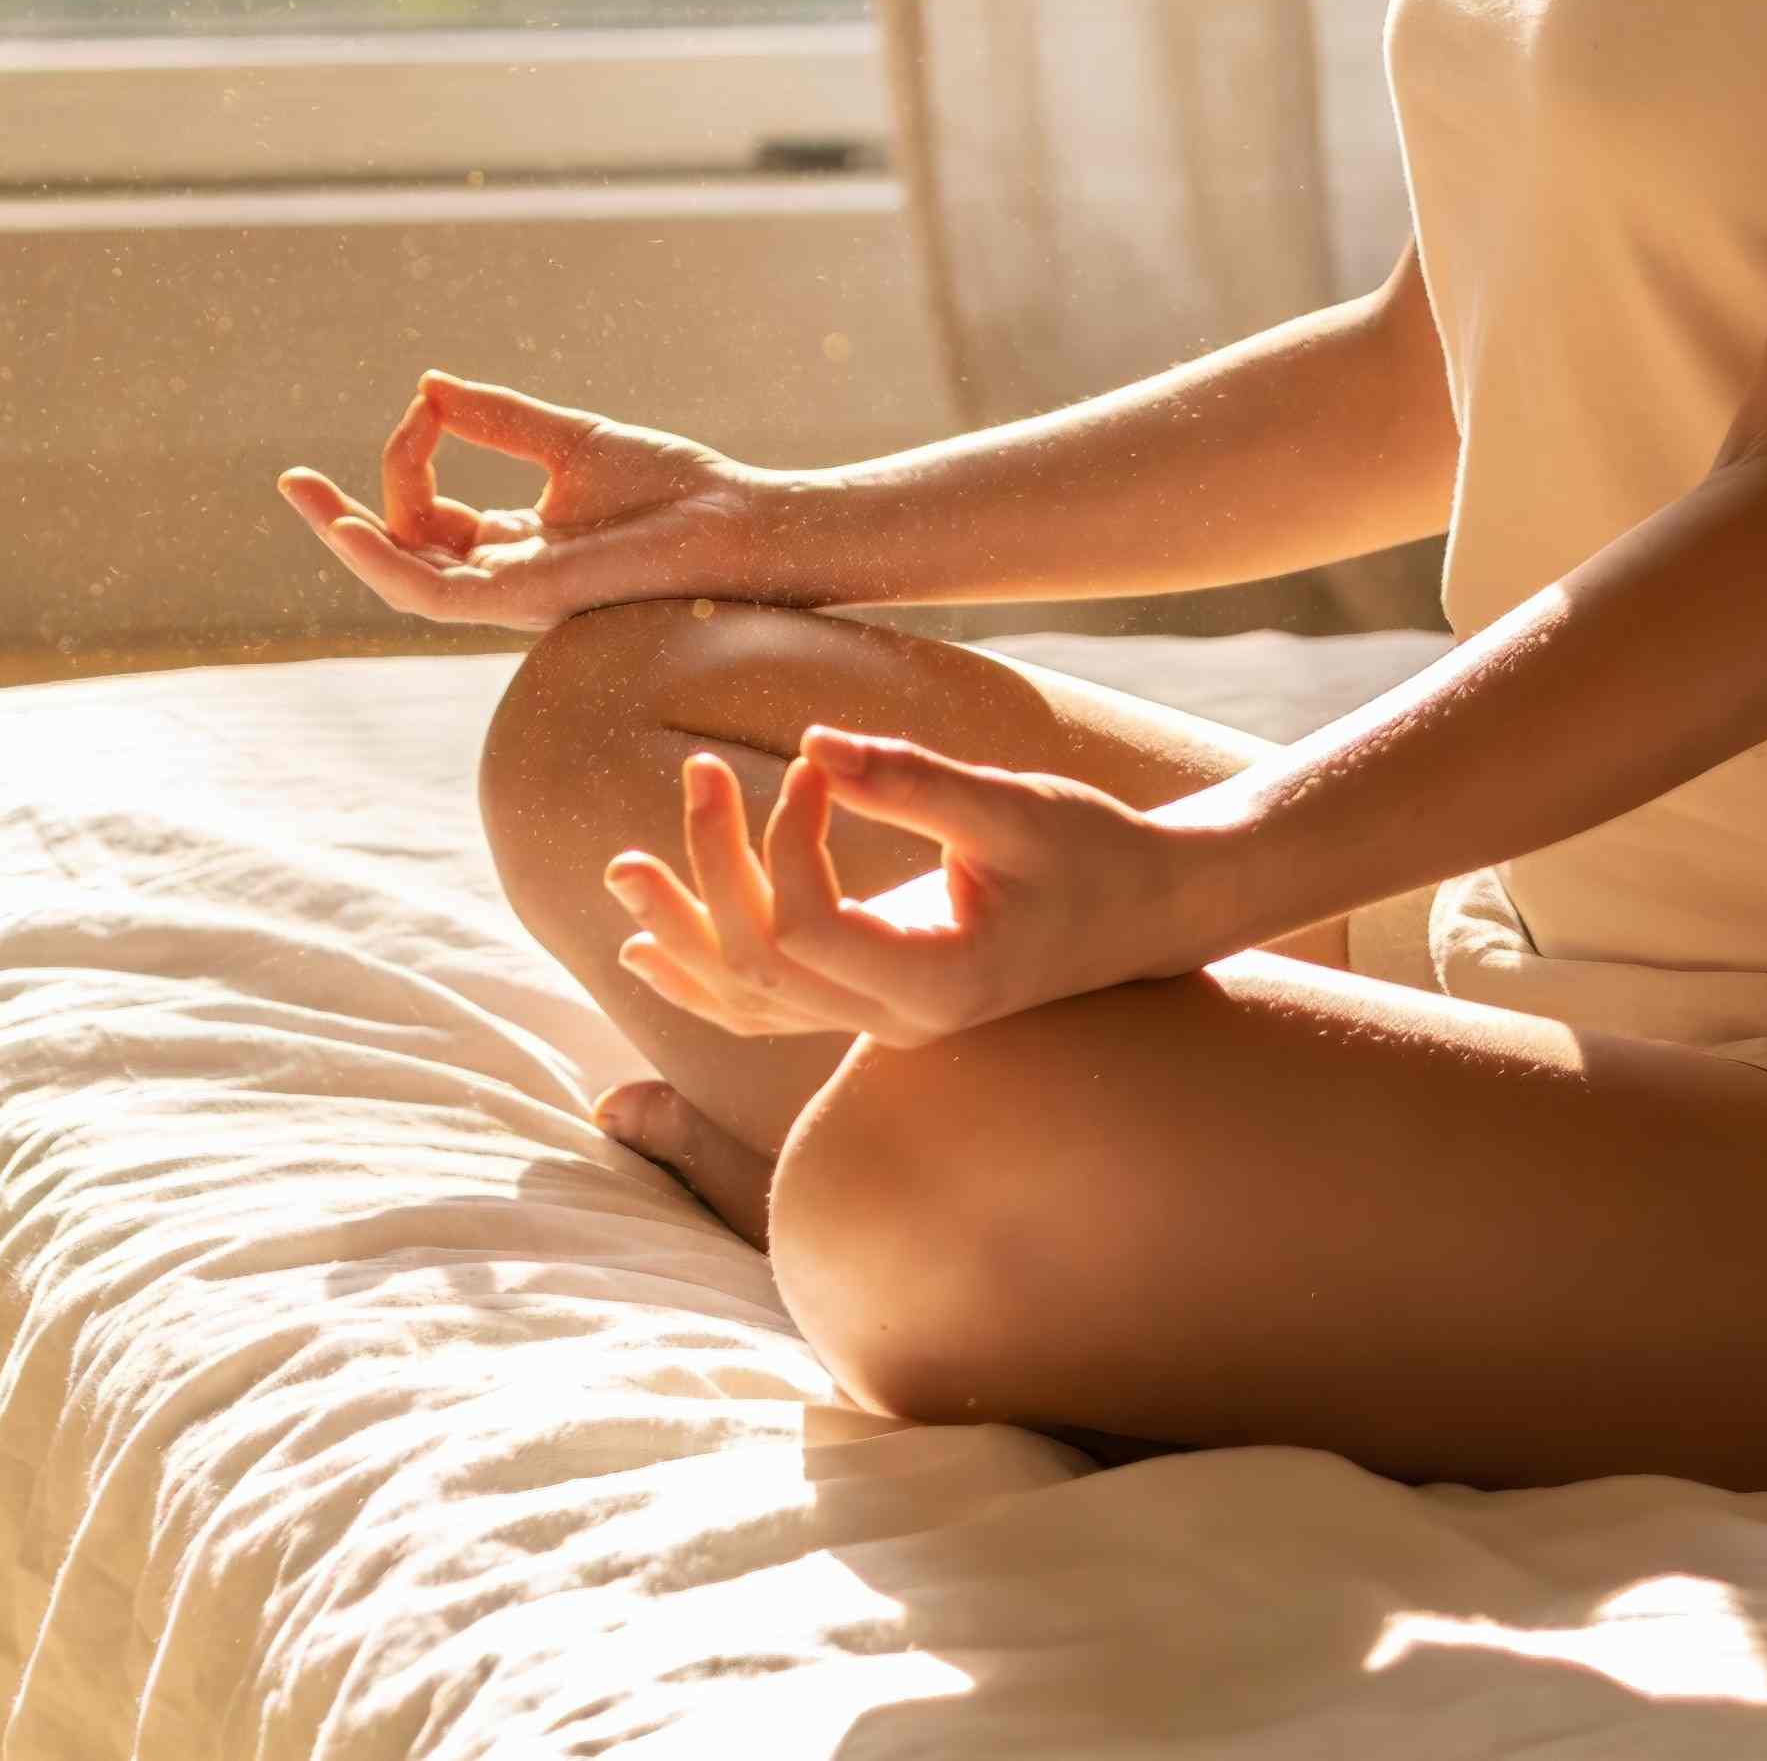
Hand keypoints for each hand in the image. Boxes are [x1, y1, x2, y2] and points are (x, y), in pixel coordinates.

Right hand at [276, 369, 792, 629]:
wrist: (736, 522)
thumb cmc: (674, 488)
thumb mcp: (568, 438)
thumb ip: (497, 418)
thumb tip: (429, 385)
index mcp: (516, 544)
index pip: (429, 513)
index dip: (413, 454)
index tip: (429, 401)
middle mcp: (505, 576)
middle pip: (402, 553)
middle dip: (342, 520)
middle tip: (292, 482)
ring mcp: (511, 594)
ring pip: (404, 578)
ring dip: (349, 539)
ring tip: (304, 496)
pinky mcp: (524, 598)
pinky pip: (436, 591)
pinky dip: (389, 560)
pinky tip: (355, 527)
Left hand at [602, 730, 1234, 1048]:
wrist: (1146, 913)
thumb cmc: (1091, 851)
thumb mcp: (1011, 806)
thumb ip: (913, 782)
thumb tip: (811, 744)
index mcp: (939, 982)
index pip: (810, 930)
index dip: (785, 843)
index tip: (812, 768)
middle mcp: (900, 1021)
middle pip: (763, 966)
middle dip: (709, 871)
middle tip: (697, 771)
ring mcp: (882, 1022)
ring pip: (753, 1000)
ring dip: (682, 932)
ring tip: (619, 873)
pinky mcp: (875, 1002)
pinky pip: (770, 1010)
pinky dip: (704, 980)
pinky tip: (649, 947)